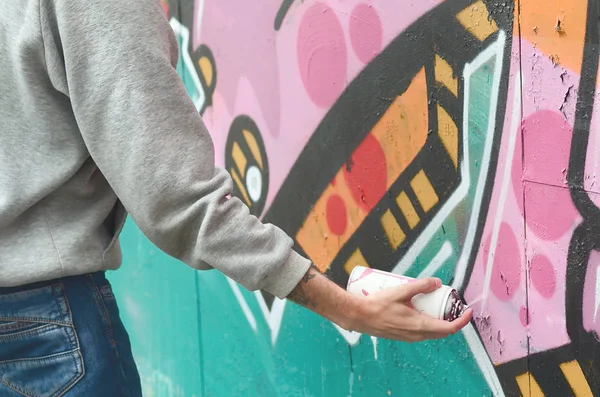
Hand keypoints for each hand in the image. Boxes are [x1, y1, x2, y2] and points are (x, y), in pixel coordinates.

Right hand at [285, 265, 471, 342]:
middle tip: (452, 304)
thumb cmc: (377, 305)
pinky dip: (428, 322)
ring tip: (437, 304)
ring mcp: (409, 337)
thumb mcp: (400, 291)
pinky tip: (420, 309)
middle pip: (442, 331)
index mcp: (420, 325)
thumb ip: (419, 285)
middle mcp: (416, 335)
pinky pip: (421, 331)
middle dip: (451, 319)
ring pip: (431, 331)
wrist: (359, 316)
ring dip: (439, 321)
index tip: (468, 311)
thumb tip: (436, 281)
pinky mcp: (402, 335)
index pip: (449, 328)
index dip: (462, 320)